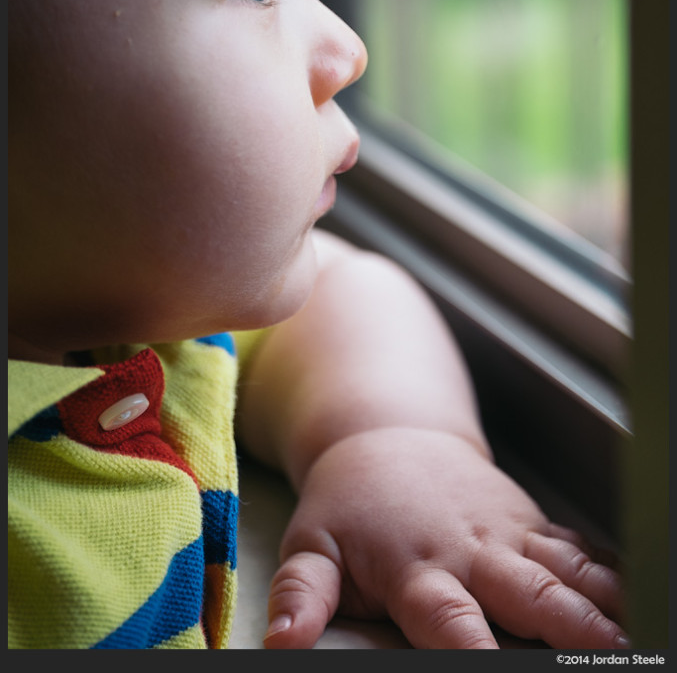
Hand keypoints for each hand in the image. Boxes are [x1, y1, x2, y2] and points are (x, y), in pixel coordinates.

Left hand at [263, 427, 627, 648]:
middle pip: (528, 594)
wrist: (389, 434)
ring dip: (602, 601)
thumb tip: (282, 646)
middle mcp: (472, 551)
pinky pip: (576, 547)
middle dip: (570, 627)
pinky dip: (608, 570)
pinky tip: (637, 592)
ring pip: (564, 570)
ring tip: (636, 630)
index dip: (473, 650)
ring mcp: (507, 533)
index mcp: (418, 567)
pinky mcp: (529, 521)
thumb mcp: (313, 544)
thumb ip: (302, 596)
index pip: (449, 621)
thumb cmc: (349, 502)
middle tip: (609, 652)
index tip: (490, 668)